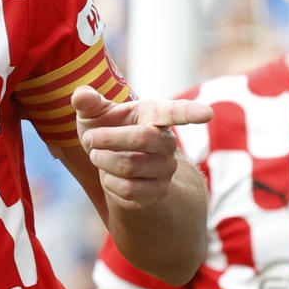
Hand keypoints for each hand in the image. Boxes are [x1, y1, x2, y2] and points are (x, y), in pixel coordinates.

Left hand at [71, 86, 211, 208]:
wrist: (112, 164)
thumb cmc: (106, 129)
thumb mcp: (95, 113)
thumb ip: (88, 102)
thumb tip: (80, 96)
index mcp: (156, 114)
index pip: (177, 112)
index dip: (192, 113)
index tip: (207, 113)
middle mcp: (167, 142)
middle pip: (142, 139)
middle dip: (108, 139)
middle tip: (89, 140)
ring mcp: (165, 169)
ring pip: (129, 167)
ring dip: (103, 162)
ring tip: (98, 157)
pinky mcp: (157, 192)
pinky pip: (128, 191)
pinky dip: (108, 183)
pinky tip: (109, 176)